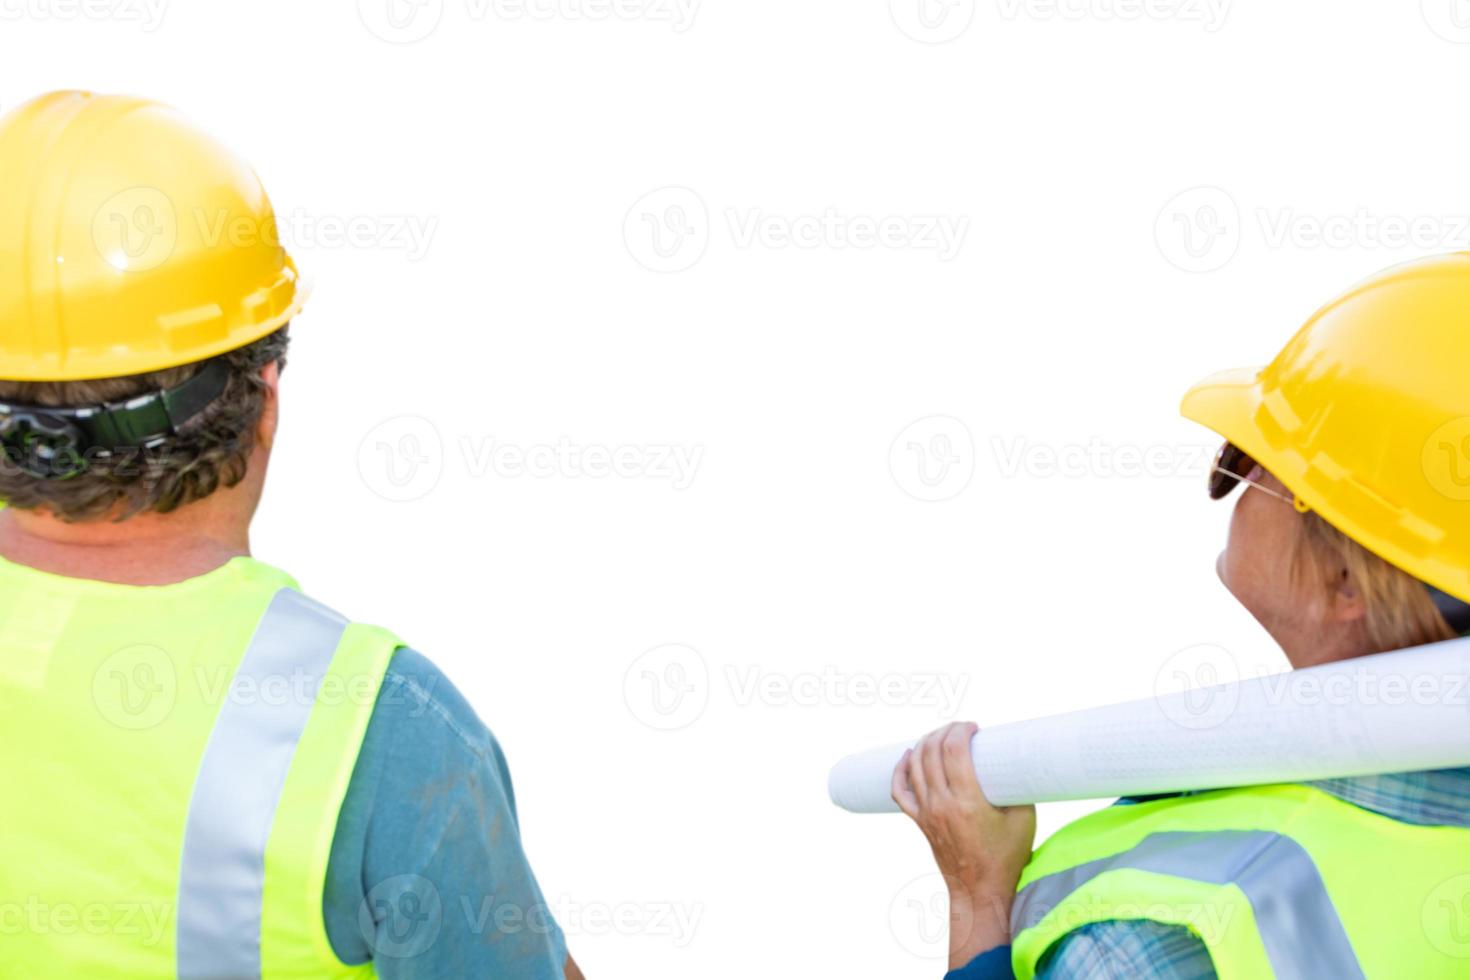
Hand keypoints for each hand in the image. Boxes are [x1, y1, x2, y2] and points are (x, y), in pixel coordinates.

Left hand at [892, 722, 1036, 967]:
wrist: (980, 891)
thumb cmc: (1006, 857)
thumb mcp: (1024, 820)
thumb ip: (1019, 789)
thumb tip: (1016, 762)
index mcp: (967, 802)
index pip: (954, 751)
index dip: (960, 731)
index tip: (973, 727)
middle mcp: (942, 804)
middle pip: (932, 752)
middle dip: (944, 731)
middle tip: (960, 728)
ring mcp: (926, 813)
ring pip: (915, 766)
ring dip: (926, 743)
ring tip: (941, 735)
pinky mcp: (919, 821)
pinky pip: (900, 790)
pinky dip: (901, 769)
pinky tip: (909, 755)